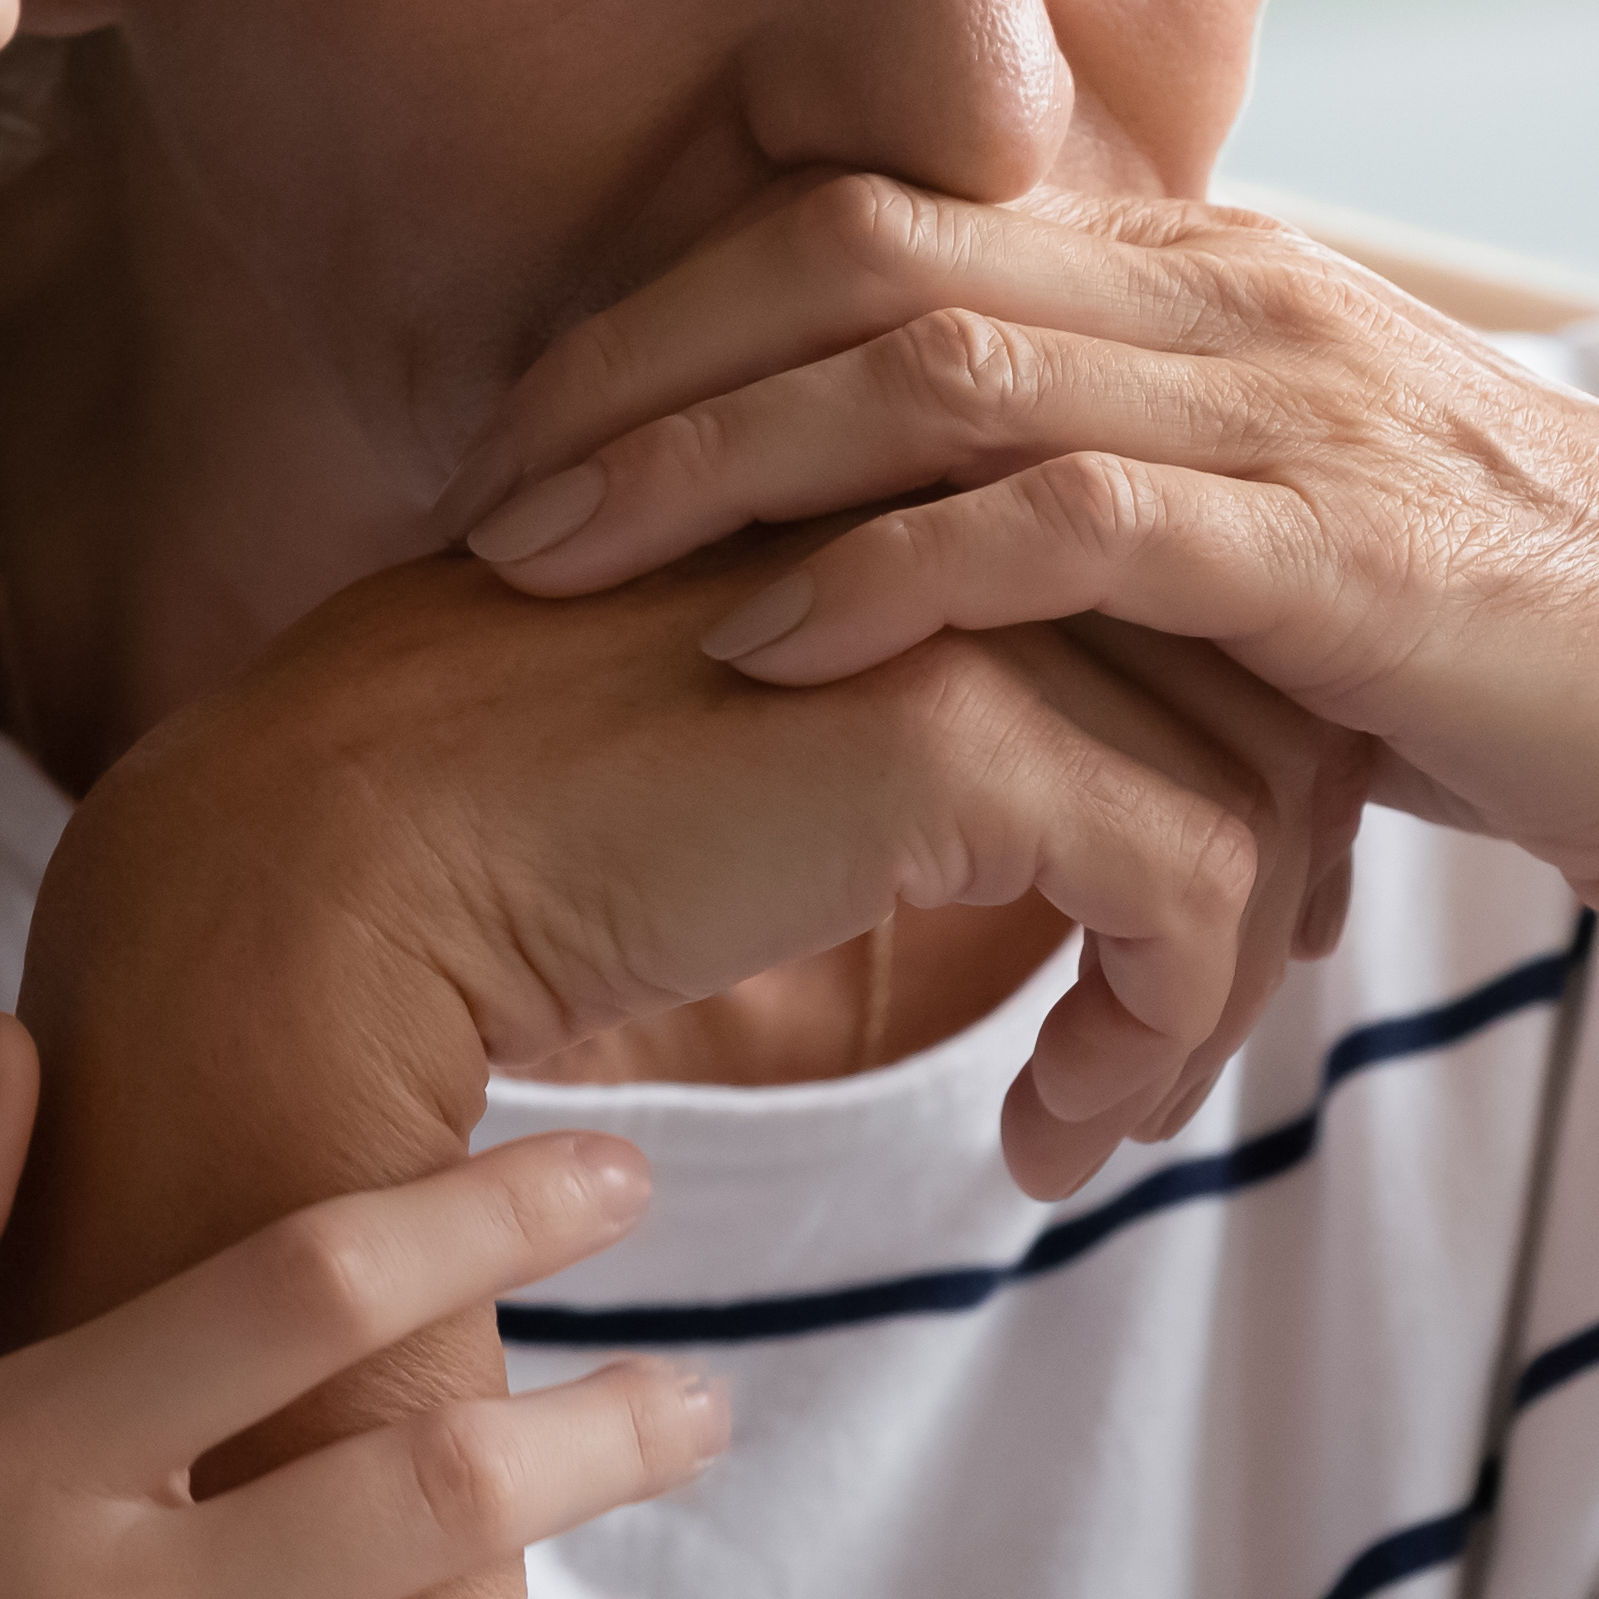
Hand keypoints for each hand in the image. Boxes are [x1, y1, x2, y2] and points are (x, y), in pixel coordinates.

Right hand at [30, 548, 1352, 1213]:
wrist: (335, 874)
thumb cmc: (509, 815)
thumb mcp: (764, 724)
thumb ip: (899, 702)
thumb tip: (1045, 794)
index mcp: (919, 463)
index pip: (1184, 593)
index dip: (1228, 763)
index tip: (1186, 936)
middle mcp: (963, 491)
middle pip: (1259, 680)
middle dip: (1264, 882)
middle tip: (1174, 1041)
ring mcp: (961, 596)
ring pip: (1251, 790)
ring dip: (1205, 993)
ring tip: (1097, 1113)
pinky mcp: (949, 730)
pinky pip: (1182, 888)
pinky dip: (1153, 1033)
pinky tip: (1049, 1135)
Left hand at [440, 178, 1598, 1000]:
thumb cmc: (1521, 662)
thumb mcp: (1285, 546)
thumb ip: (1129, 511)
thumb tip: (954, 555)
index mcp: (1202, 279)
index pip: (871, 227)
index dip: (674, 311)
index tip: (524, 425)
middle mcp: (1228, 299)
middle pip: (854, 264)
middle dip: (638, 369)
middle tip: (473, 489)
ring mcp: (1286, 408)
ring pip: (925, 370)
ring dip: (711, 460)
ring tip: (546, 559)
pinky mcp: (1334, 549)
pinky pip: (1063, 523)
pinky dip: (892, 572)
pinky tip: (762, 644)